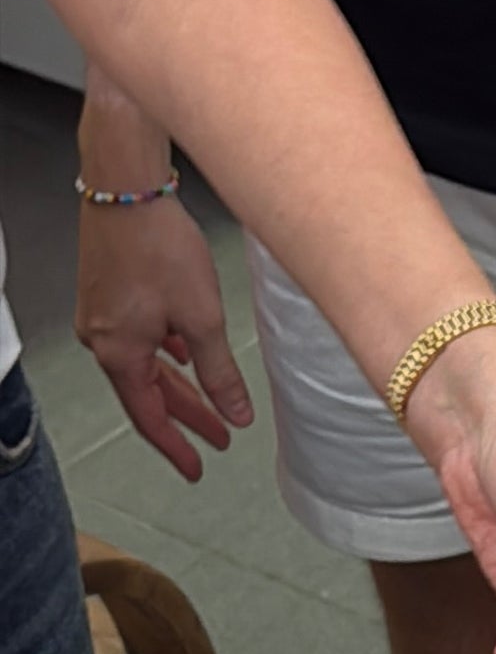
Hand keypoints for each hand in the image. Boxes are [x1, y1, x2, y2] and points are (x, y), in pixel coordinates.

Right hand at [75, 117, 251, 479]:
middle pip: (149, 393)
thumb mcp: (202, 318)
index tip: (197, 469)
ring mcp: (101, 315)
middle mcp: (101, 339)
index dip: (178, 447)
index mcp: (119, 353)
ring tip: (213, 403)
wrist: (126, 185)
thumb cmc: (158, 243)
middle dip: (189, 416)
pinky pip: (139, 337)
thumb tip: (237, 414)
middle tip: (220, 438)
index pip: (150, 419)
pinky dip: (165, 352)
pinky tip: (184, 352)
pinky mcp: (107, 292)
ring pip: (146, 364)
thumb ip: (220, 373)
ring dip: (179, 384)